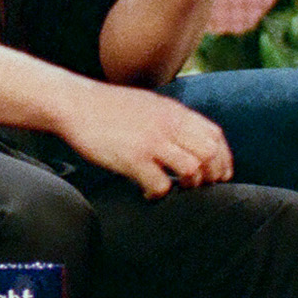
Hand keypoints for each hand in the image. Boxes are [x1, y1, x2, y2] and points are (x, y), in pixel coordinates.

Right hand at [57, 84, 232, 197]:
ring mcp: (151, 142)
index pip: (215, 136)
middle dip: (211, 176)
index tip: (218, 175)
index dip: (223, 159)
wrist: (74, 103)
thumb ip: (172, 119)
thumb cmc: (108, 107)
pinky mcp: (132, 158)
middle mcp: (167, 125)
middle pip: (210, 154)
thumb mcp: (149, 104)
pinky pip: (161, 185)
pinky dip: (159, 194)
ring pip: (192, 169)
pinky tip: (148, 192)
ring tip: (175, 188)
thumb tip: (191, 138)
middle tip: (198, 186)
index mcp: (173, 112)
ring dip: (188, 185)